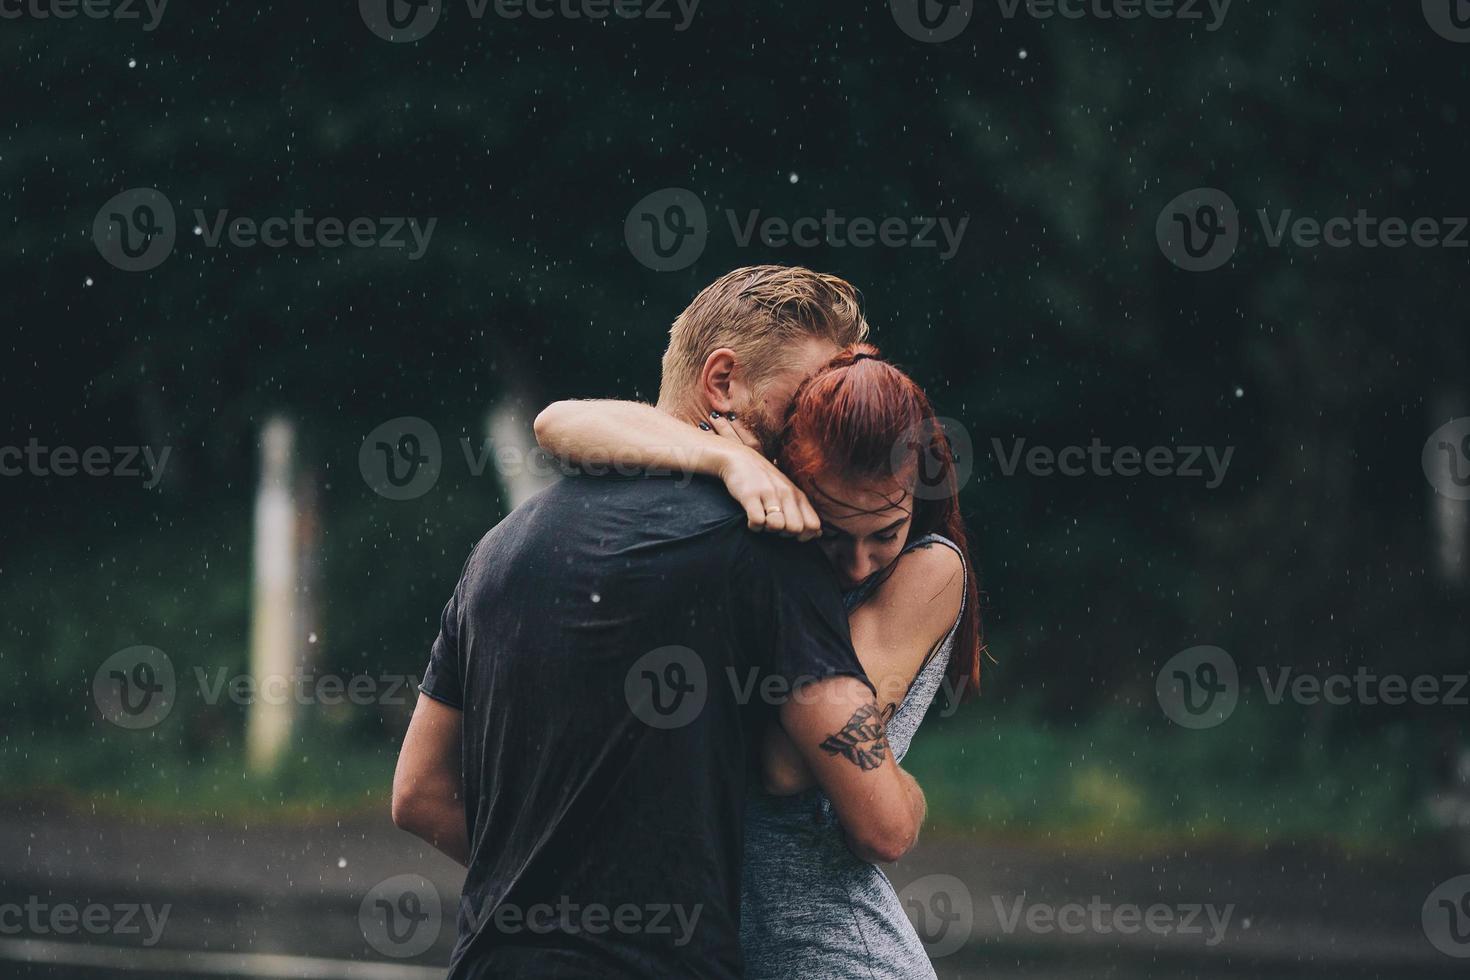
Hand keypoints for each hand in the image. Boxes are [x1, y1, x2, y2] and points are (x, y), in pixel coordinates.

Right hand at [705, 412, 821, 540]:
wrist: (739, 458)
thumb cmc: (766, 481)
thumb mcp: (789, 492)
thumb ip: (804, 512)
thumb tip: (819, 534)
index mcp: (798, 495)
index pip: (813, 525)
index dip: (804, 535)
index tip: (791, 532)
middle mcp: (786, 493)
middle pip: (795, 529)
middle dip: (784, 534)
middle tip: (774, 525)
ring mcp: (768, 493)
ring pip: (777, 525)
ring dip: (768, 529)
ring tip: (762, 521)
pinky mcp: (750, 495)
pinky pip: (757, 521)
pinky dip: (753, 526)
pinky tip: (750, 519)